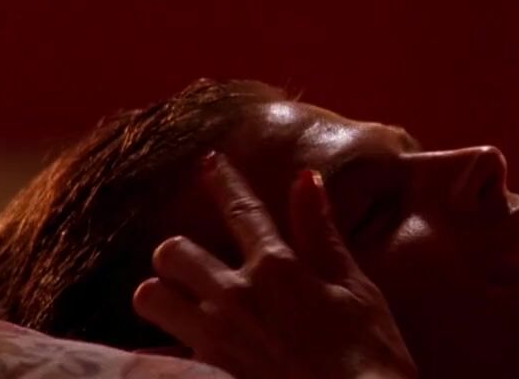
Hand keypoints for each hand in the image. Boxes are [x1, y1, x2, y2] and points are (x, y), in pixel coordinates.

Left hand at [132, 152, 416, 378]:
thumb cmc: (367, 351)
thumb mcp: (355, 286)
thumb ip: (321, 233)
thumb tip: (305, 178)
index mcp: (276, 267)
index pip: (240, 209)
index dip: (223, 180)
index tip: (208, 160)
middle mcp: (235, 297)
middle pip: (174, 252)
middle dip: (180, 253)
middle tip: (198, 264)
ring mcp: (214, 339)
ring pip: (151, 297)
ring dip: (162, 293)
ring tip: (180, 302)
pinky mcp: (204, 373)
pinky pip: (155, 354)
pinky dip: (159, 349)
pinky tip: (170, 351)